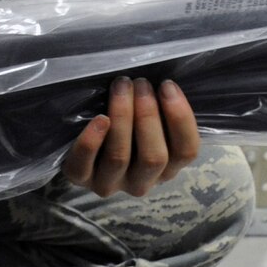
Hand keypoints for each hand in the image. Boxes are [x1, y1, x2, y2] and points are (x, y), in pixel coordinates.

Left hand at [63, 76, 198, 198]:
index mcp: (166, 169)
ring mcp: (110, 184)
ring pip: (119, 157)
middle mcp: (141, 182)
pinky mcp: (80, 179)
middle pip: (153, 157)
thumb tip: (167, 85)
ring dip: (122, 117)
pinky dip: (91, 141)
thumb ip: (161, 112)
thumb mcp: (150, 123)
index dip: (180, 118)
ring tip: (121, 86)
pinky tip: (99, 118)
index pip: (186, 152)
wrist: (83, 144)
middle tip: (140, 82)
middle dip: (148, 114)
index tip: (167, 86)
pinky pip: (84, 165)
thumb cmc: (126, 124)